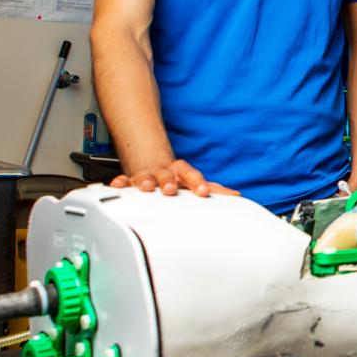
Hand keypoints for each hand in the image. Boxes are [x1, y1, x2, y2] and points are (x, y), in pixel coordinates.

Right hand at [109, 158, 239, 197]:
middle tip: (171, 189)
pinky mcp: (132, 180)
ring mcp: (149, 175)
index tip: (204, 191)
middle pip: (169, 174)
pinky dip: (120, 183)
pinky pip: (124, 180)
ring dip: (145, 181)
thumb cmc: (177, 176)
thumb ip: (216, 189)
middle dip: (169, 181)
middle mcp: (166, 172)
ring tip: (145, 187)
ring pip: (146, 176)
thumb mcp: (196, 182)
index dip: (198, 183)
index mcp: (183, 173)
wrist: (153, 159)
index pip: (193, 175)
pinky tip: (118, 185)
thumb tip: (238, 196)